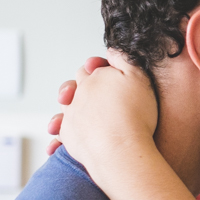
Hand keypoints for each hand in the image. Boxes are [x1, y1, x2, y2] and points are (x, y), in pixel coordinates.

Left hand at [52, 52, 158, 177]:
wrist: (121, 150)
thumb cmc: (135, 115)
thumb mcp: (139, 77)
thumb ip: (124, 59)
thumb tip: (112, 49)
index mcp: (94, 78)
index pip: (90, 68)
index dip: (98, 70)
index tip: (107, 77)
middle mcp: (78, 94)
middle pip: (74, 85)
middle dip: (81, 88)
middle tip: (97, 97)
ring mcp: (71, 115)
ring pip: (66, 107)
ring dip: (72, 108)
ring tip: (86, 116)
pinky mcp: (68, 136)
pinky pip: (61, 131)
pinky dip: (62, 133)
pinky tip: (71, 137)